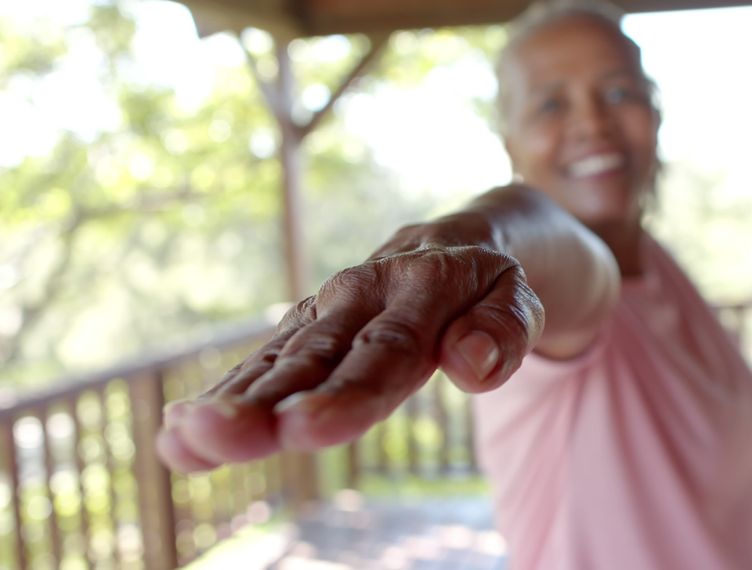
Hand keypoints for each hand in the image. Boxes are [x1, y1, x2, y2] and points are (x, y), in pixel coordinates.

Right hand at [156, 232, 544, 472]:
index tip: (303, 430)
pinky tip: (180, 434)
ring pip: (276, 359)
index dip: (345, 394)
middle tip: (217, 436)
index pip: (384, 351)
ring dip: (229, 400)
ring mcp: (327, 310)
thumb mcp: (520, 298)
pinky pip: (264, 362)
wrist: (462, 241)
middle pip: (313, 356)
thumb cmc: (490, 284)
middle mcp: (362, 295)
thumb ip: (504, 330)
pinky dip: (225, 393)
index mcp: (421, 288)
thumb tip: (473, 366)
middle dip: (264, 402)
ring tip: (182, 440)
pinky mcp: (306, 326)